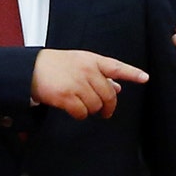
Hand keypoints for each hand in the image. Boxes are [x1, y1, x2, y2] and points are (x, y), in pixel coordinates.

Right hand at [31, 50, 147, 119]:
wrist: (30, 69)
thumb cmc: (56, 65)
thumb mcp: (80, 63)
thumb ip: (99, 74)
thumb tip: (117, 88)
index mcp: (92, 60)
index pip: (117, 67)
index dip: (132, 73)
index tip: (145, 78)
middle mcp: (86, 70)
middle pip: (109, 94)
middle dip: (108, 105)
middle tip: (105, 111)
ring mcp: (76, 83)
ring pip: (96, 105)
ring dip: (92, 109)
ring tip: (83, 105)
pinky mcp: (65, 96)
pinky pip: (82, 112)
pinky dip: (80, 114)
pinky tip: (74, 110)